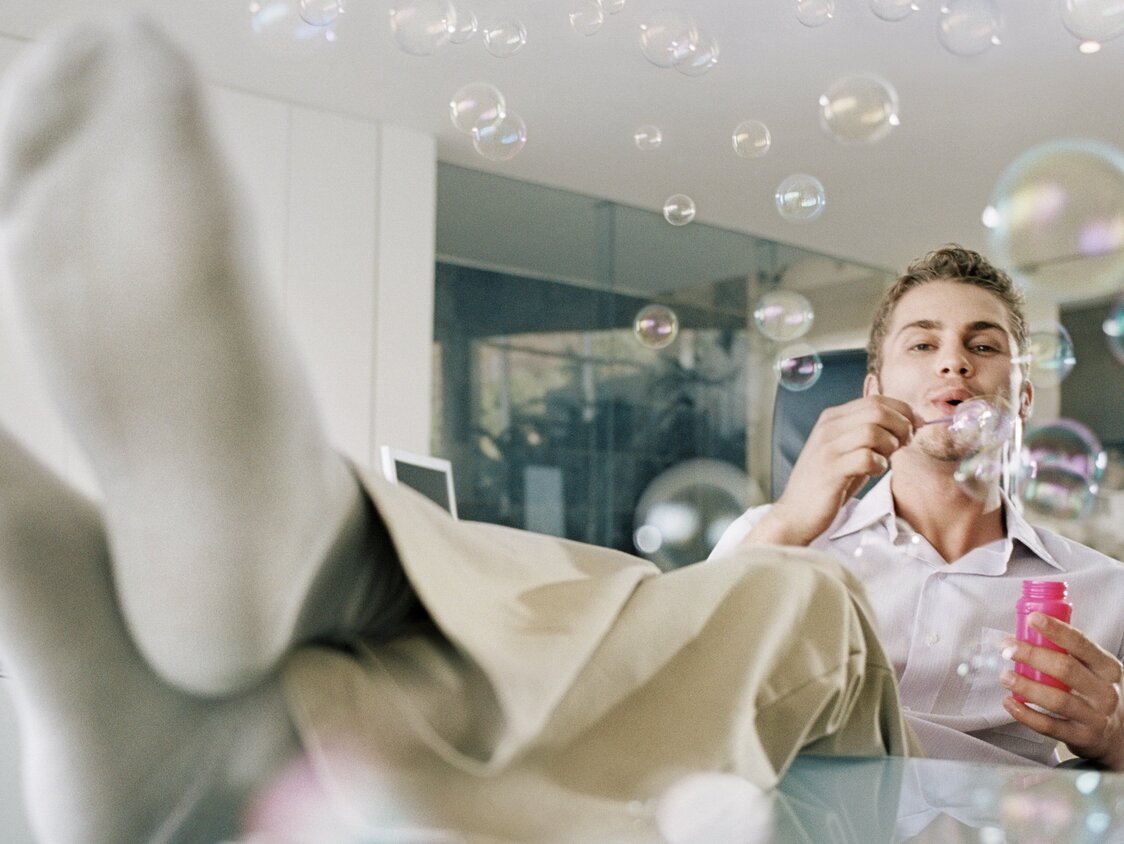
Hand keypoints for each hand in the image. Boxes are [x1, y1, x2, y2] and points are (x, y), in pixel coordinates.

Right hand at [745, 395, 918, 546]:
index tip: (915, 427)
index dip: (903, 411)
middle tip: (905, 444)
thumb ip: (867, 432)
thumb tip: (907, 422)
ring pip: (873, 431)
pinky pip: (866, 458)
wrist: (796, 512)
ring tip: (886, 459)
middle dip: (902, 426)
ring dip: (890, 445)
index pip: (876, 400)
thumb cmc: (828, 482)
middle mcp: (828, 428)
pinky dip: (879, 465)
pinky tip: (873, 472)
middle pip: (877, 410)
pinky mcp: (831, 470)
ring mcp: (828, 448)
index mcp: (833, 418)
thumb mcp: (846, 449)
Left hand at [1001, 613, 1123, 769]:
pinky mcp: (1082, 737)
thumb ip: (1067, 653)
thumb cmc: (1097, 694)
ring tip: (1005, 677)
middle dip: (1032, 655)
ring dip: (1026, 686)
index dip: (1056, 630)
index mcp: (1108, 668)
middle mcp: (1105, 692)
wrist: (1118, 735)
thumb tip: (1023, 634)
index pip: (1081, 644)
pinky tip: (1011, 703)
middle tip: (1008, 649)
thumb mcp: (1095, 670)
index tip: (1033, 618)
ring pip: (1057, 700)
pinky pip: (1050, 726)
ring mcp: (1095, 717)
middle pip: (1066, 669)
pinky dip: (1026, 714)